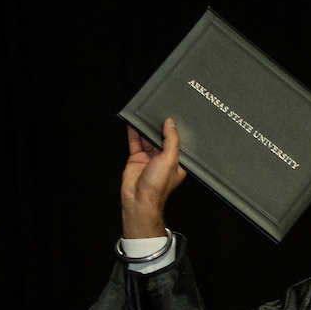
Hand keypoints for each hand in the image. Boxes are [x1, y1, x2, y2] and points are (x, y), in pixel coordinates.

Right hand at [121, 118, 186, 238]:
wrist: (138, 199)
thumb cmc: (157, 185)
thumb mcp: (170, 159)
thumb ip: (171, 140)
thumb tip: (170, 123)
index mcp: (177, 162)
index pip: (177, 142)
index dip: (175, 130)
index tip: (174, 116)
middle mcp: (163, 159)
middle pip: (161, 138)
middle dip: (159, 126)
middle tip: (158, 110)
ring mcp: (149, 158)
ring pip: (147, 138)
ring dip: (145, 127)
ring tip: (144, 112)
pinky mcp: (136, 158)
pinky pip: (135, 142)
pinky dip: (133, 132)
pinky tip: (132, 122)